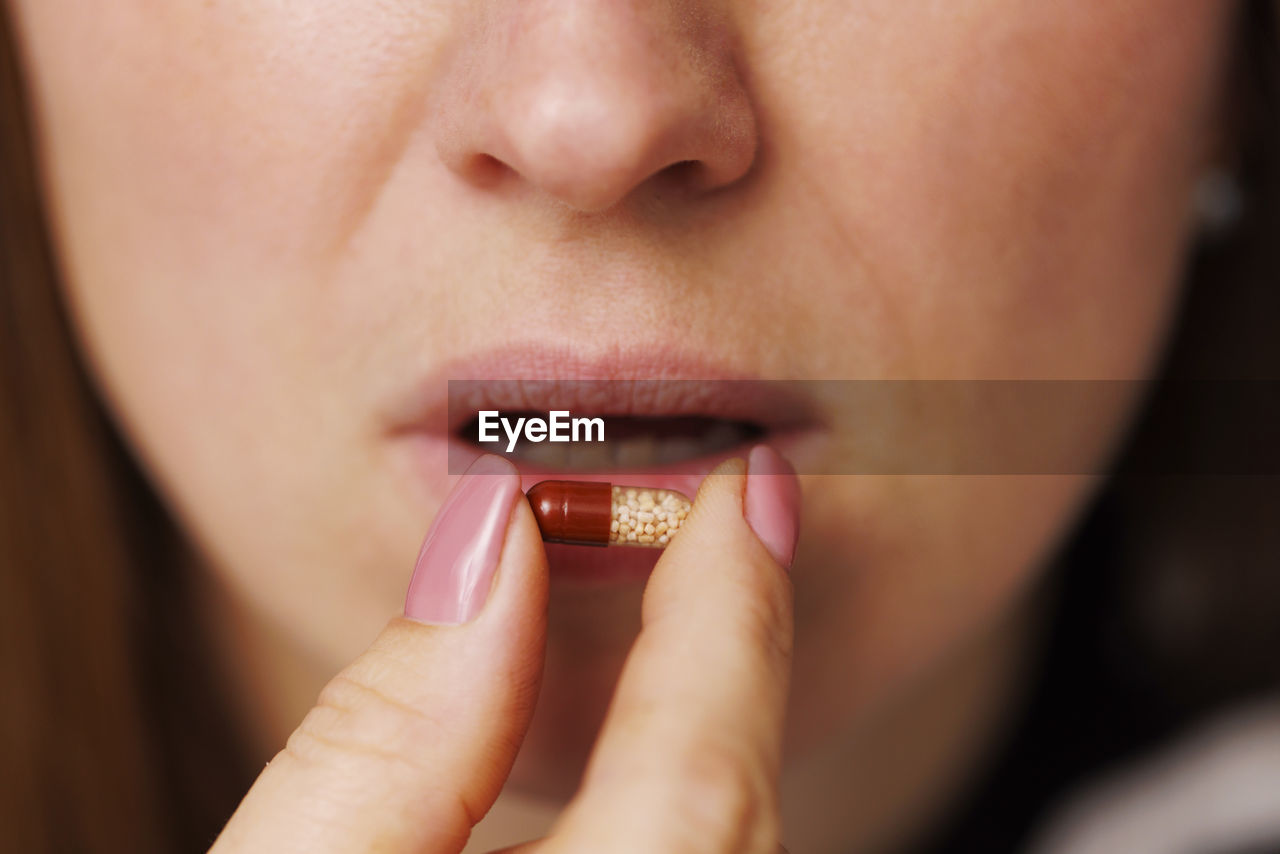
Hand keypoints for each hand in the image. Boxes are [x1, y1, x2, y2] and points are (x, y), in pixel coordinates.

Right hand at [211, 447, 799, 853]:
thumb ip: (385, 731)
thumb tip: (492, 536)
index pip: (702, 759)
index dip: (731, 606)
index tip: (747, 484)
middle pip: (741, 800)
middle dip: (745, 643)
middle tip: (744, 516)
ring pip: (739, 839)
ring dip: (727, 718)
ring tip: (709, 599)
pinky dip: (698, 794)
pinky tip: (662, 731)